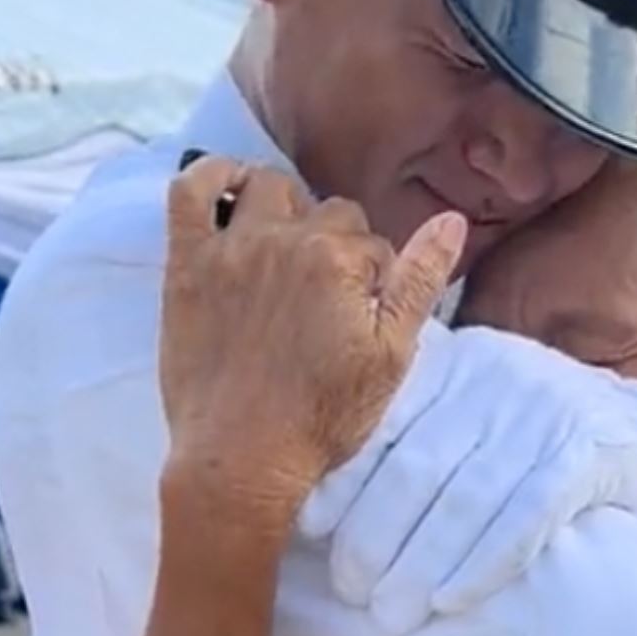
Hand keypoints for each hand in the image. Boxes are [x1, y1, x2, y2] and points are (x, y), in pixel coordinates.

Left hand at [158, 156, 462, 542]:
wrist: (242, 459)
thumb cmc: (320, 418)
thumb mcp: (390, 356)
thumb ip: (419, 283)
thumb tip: (449, 221)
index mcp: (338, 261)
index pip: (369, 242)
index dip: (369, 275)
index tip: (356, 311)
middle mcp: (284, 242)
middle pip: (324, 211)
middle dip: (333, 241)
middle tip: (320, 290)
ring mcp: (230, 250)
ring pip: (266, 187)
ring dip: (282, 203)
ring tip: (283, 242)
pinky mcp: (187, 266)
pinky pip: (187, 193)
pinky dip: (205, 176)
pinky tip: (224, 191)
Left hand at [297, 332, 636, 632]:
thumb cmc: (528, 436)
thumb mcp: (466, 412)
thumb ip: (403, 437)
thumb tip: (310, 507)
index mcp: (450, 361)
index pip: (380, 421)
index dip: (340, 480)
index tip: (309, 531)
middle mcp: (492, 373)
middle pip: (416, 466)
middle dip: (374, 535)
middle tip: (349, 591)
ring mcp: (542, 409)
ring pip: (466, 498)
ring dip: (421, 564)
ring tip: (391, 615)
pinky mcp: (586, 451)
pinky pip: (525, 514)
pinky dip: (482, 562)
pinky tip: (450, 601)